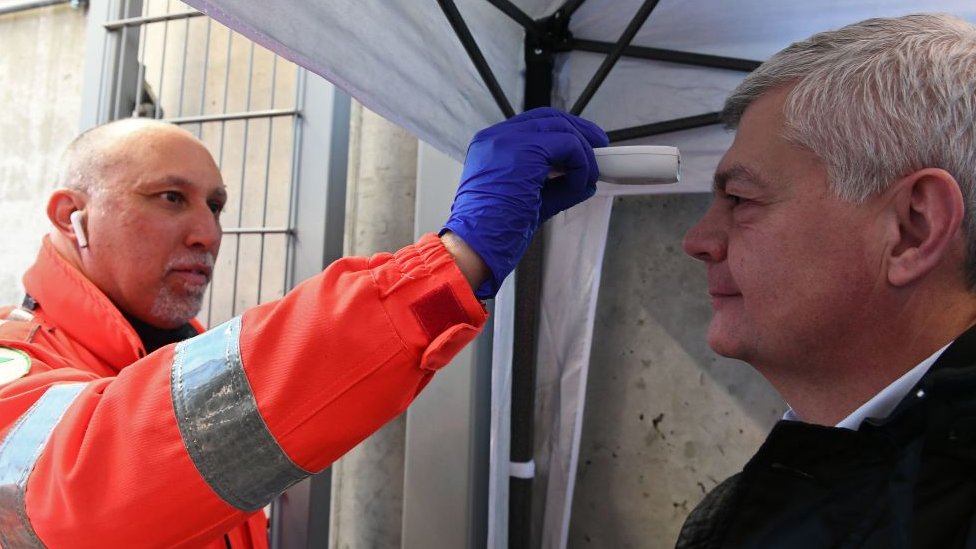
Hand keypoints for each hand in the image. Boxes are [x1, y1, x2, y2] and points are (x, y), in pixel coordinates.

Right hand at [441, 107, 607, 298]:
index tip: (585, 148)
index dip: (564, 132)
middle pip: (550, 118)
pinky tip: (577, 186)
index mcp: (491, 146)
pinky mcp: (524, 151)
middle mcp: (496, 137)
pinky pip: (569, 146)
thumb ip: (555, 183)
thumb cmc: (494, 232)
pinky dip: (581, 166)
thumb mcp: (528, 199)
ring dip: (583, 155)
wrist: (474, 247)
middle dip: (581, 134)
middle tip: (600, 151)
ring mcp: (508, 141)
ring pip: (563, 130)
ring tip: (586, 180)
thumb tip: (586, 179)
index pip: (535, 124)